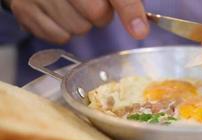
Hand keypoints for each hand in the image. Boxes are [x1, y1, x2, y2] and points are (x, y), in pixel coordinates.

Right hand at [7, 0, 148, 43]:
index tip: (140, 31)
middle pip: (97, 15)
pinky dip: (63, 30)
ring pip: (78, 29)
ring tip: (72, 6)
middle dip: (101, 14)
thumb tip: (140, 25)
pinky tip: (58, 13)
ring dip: (81, 23)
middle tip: (92, 3)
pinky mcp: (24, 10)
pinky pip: (59, 37)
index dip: (129, 10)